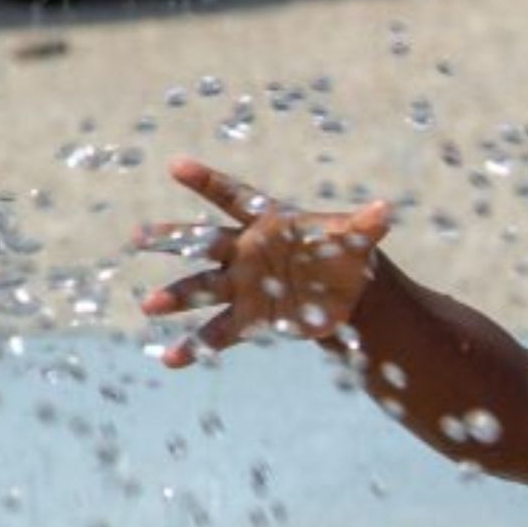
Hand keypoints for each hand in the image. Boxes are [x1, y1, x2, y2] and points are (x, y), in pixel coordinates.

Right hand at [135, 158, 390, 368]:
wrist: (345, 293)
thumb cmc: (343, 254)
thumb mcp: (355, 239)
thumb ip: (364, 226)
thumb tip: (385, 211)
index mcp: (266, 222)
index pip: (233, 197)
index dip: (207, 182)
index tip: (177, 166)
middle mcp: (245, 252)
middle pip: (204, 243)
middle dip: (174, 240)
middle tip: (142, 237)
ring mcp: (242, 286)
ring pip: (203, 288)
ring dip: (178, 296)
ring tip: (152, 305)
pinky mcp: (248, 319)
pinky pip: (217, 333)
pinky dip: (195, 348)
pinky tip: (171, 360)